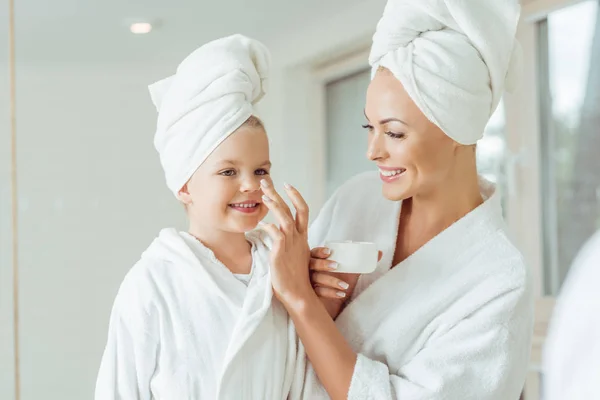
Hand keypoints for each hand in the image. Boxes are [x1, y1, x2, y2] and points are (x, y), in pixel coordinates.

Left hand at [258, 180, 311, 308]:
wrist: (298, 295)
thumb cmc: (293, 277)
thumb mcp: (292, 255)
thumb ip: (286, 242)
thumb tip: (273, 231)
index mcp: (302, 237)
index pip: (303, 210)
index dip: (296, 196)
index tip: (287, 185)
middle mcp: (298, 238)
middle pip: (291, 209)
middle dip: (279, 193)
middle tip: (266, 181)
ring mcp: (291, 244)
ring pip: (284, 218)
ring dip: (274, 205)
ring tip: (263, 195)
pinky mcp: (281, 252)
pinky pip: (276, 234)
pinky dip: (268, 226)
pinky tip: (260, 222)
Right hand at [310, 247, 382, 317]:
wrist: (334, 303)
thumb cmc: (339, 283)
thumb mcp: (351, 272)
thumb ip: (362, 262)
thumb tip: (380, 253)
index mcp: (317, 261)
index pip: (313, 252)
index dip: (319, 251)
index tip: (329, 252)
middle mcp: (309, 271)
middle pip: (311, 264)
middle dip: (323, 264)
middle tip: (337, 266)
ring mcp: (307, 283)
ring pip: (315, 279)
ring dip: (330, 281)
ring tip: (345, 285)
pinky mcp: (310, 295)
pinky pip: (318, 292)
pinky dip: (330, 293)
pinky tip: (341, 294)